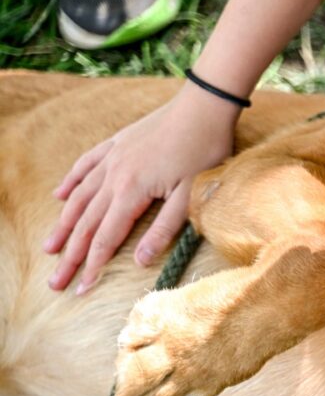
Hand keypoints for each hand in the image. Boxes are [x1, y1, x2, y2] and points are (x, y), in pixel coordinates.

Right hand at [43, 83, 239, 293]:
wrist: (203, 106)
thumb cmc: (204, 150)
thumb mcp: (190, 195)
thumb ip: (164, 228)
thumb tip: (138, 260)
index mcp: (132, 191)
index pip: (106, 238)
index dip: (92, 266)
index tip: (80, 290)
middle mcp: (114, 175)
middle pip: (86, 223)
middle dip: (70, 256)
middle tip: (55, 282)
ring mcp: (112, 157)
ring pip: (80, 197)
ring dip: (63, 225)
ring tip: (49, 248)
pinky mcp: (117, 143)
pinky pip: (85, 165)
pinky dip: (71, 182)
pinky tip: (59, 196)